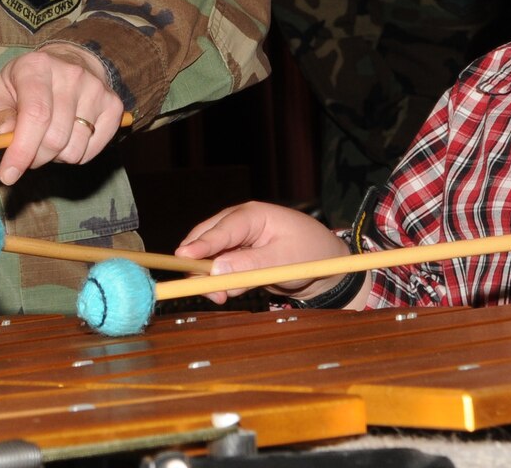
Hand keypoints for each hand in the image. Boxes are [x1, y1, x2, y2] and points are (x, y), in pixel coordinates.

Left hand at [0, 43, 124, 184]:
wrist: (68, 63)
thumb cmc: (27, 84)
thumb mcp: (1, 92)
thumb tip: (6, 135)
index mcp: (37, 67)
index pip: (35, 115)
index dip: (21, 150)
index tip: (8, 175)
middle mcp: (72, 74)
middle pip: (55, 138)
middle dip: (35, 158)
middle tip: (28, 153)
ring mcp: (97, 90)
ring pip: (73, 150)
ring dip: (55, 157)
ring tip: (49, 139)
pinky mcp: (114, 105)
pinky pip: (90, 153)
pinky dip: (75, 155)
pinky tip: (68, 137)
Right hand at [174, 201, 354, 303]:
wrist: (327, 267)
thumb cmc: (311, 253)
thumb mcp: (284, 260)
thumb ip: (251, 264)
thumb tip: (217, 270)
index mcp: (253, 215)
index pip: (222, 228)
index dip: (201, 244)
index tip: (184, 256)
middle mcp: (239, 225)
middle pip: (206, 240)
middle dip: (199, 264)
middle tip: (204, 288)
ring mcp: (237, 242)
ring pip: (209, 257)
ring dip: (209, 277)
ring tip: (221, 296)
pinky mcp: (238, 259)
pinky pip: (219, 270)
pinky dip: (218, 282)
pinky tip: (228, 293)